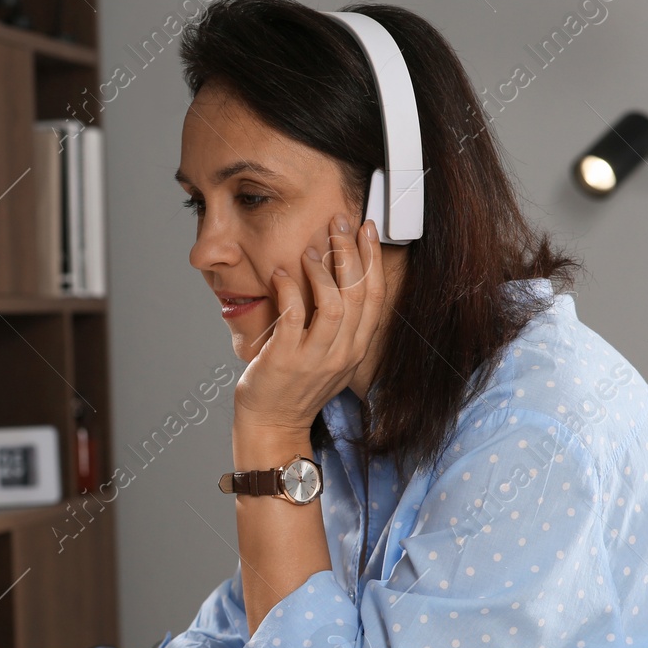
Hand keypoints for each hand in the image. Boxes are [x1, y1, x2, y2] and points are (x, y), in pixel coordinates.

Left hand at [233, 214, 386, 434]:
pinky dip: (288, 288)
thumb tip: (342, 280)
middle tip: (338, 223)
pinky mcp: (286, 359)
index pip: (375, 297)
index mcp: (356, 350)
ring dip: (322, 270)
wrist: (272, 423)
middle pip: (358, 293)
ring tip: (309, 251)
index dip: (373, 259)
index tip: (367, 229)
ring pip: (333, 302)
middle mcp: (342, 354)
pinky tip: (279, 274)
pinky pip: (294, 314)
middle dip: (350, 251)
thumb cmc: (297, 387)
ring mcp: (315, 358)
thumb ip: (342, 326)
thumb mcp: (331, 358)